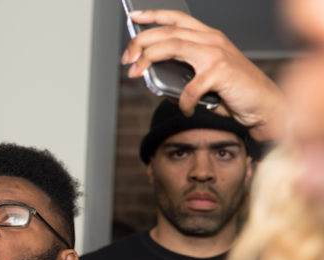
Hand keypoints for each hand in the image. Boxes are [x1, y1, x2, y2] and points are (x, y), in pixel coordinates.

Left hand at [123, 9, 286, 141]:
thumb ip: (184, 72)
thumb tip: (156, 78)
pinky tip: (185, 109)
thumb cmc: (236, 92)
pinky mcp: (220, 71)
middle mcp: (212, 40)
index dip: (154, 15)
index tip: (135, 17)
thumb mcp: (206, 77)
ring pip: (172, 47)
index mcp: (209, 37)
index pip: (177, 19)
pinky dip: (182, 102)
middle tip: (127, 58)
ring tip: (136, 72)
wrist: (266, 104)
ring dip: (148, 59)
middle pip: (168, 32)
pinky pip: (189, 87)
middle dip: (141, 42)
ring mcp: (216, 54)